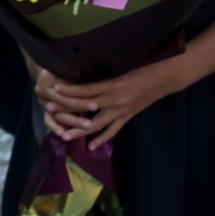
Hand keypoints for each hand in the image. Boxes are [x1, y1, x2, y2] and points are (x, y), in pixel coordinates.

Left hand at [36, 62, 180, 149]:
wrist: (165, 78)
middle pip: (86, 107)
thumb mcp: (120, 70)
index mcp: (113, 85)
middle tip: (49, 109)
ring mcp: (122, 111)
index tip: (54, 88)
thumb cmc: (142, 69)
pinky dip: (101, 138)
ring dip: (80, 130)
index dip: (70, 90)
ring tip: (64, 136)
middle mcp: (115, 100)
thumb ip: (102, 77)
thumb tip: (80, 76)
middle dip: (67, 109)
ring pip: (97, 124)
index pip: (86, 89)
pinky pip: (112, 130)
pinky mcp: (128, 116)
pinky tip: (90, 146)